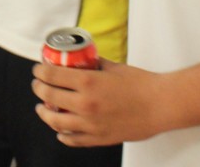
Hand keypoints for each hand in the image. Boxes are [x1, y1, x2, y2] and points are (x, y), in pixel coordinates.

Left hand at [32, 59, 165, 146]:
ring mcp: (91, 124)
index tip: (38, 69)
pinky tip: (60, 131)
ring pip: (56, 122)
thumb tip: (81, 60)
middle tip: (38, 85)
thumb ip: (94, 64)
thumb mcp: (112, 66)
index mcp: (88, 83)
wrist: (161, 105)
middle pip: (49, 96)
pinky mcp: (99, 138)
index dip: (40, 71)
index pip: (52, 75)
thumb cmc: (141, 84)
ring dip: (45, 113)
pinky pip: (73, 139)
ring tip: (42, 108)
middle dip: (39, 88)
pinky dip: (63, 135)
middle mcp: (85, 104)